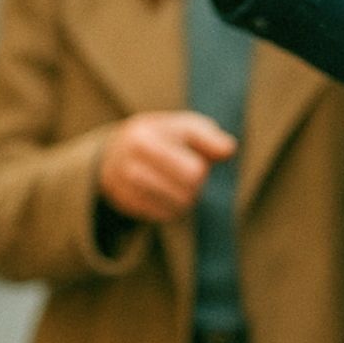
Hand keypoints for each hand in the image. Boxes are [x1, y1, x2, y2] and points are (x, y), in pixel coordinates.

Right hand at [99, 112, 237, 221]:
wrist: (114, 150)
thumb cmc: (159, 136)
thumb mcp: (181, 125)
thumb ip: (207, 135)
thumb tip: (229, 149)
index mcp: (144, 139)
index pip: (193, 171)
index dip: (202, 169)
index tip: (198, 162)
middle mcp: (130, 164)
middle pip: (187, 192)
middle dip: (195, 185)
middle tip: (190, 176)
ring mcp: (124, 187)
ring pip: (176, 207)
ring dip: (185, 198)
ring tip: (178, 184)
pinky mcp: (126, 204)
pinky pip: (163, 216)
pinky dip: (172, 208)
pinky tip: (166, 194)